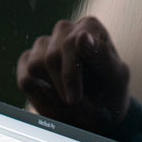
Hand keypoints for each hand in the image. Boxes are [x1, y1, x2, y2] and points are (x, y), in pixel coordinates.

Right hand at [16, 16, 130, 133]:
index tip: (75, 99)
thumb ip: (101, 56)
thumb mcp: (115, 78)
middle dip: (63, 88)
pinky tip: (57, 101)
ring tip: (71, 104)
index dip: (71, 74)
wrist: (97, 113)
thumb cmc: (110, 91)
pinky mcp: (28, 60)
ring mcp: (44, 44)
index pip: (71, 43)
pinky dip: (41, 97)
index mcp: (89, 27)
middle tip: (76, 107)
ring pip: (36, 66)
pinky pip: (26, 79)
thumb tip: (82, 36)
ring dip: (54, 93)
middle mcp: (64, 30)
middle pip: (51, 57)